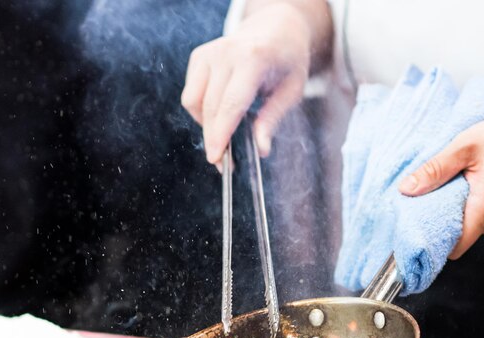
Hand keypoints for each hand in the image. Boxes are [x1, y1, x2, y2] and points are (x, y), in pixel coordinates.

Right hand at [181, 4, 312, 164]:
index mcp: (253, 59)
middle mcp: (226, 53)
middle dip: (214, 139)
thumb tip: (261, 149)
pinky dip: (202, 111)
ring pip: (194, 103)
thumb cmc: (287, 62)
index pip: (230, 104)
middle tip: (223, 163)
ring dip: (206, 126)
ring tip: (226, 134)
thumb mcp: (292, 90)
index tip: (216, 159)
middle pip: (211, 108)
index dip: (221, 135)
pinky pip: (191, 95)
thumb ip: (273, 119)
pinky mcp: (198, 57)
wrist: (275, 28)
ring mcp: (209, 53)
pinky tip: (220, 114)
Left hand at [398, 111, 483, 258]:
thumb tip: (406, 189)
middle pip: (455, 236)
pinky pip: (475, 217)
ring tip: (444, 187)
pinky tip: (460, 186)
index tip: (413, 229)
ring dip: (450, 211)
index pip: (451, 248)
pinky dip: (464, 206)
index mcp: (483, 211)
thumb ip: (435, 169)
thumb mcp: (466, 147)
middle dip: (435, 222)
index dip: (430, 242)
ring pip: (465, 226)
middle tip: (421, 200)